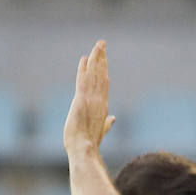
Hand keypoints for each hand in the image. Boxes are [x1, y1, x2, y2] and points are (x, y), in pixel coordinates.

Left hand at [63, 40, 116, 154]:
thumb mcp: (100, 131)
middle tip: (102, 43)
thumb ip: (107, 123)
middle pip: (102, 75)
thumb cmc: (90, 145)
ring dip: (96, 59)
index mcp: (103, 107)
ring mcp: (91, 100)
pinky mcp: (81, 101)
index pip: (104, 84)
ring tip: (97, 45)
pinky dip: (84, 69)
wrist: (84, 151)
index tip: (102, 58)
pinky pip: (83, 81)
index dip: (103, 69)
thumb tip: (113, 119)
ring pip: (95, 75)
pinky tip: (84, 58)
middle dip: (102, 58)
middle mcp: (100, 101)